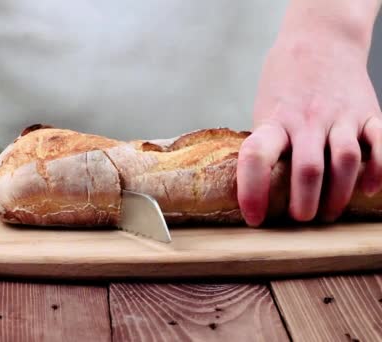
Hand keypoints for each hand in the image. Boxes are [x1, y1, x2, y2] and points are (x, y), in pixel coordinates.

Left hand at [237, 4, 381, 225]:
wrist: (320, 40)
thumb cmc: (285, 83)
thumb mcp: (265, 111)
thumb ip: (268, 144)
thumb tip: (261, 189)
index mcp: (275, 120)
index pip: (256, 157)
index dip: (252, 191)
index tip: (254, 217)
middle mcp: (307, 119)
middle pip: (308, 169)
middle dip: (305, 204)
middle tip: (301, 219)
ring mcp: (340, 116)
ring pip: (345, 161)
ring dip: (338, 195)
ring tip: (329, 213)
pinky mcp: (368, 113)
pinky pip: (381, 144)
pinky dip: (379, 170)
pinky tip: (369, 187)